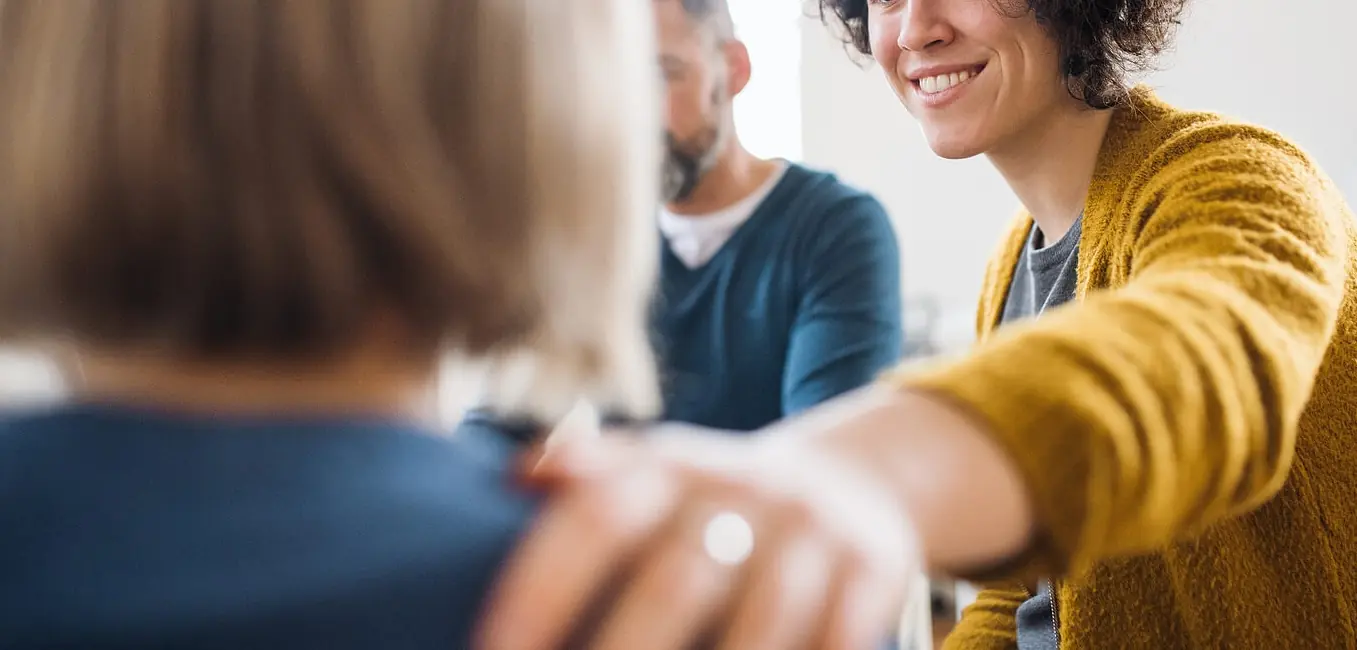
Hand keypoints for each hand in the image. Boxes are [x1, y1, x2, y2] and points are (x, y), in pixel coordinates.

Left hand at [477, 425, 921, 649]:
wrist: (850, 481)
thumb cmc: (717, 501)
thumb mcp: (657, 471)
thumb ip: (590, 474)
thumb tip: (514, 478)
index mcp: (667, 466)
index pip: (592, 521)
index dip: (538, 593)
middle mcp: (739, 488)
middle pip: (672, 583)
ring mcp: (810, 531)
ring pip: (759, 631)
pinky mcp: (872, 569)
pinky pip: (836, 643)